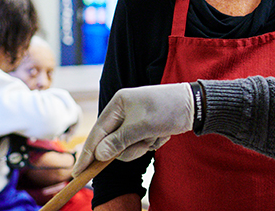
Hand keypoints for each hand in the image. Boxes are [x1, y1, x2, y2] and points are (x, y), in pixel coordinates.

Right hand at [73, 83, 194, 175]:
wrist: (195, 105)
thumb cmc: (167, 109)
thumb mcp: (141, 126)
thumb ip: (118, 141)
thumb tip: (99, 155)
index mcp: (118, 103)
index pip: (97, 132)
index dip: (88, 153)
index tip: (79, 171)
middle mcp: (124, 110)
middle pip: (112, 142)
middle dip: (129, 147)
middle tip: (144, 143)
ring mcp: (135, 119)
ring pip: (127, 146)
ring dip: (143, 145)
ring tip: (157, 135)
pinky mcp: (146, 127)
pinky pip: (141, 143)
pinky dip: (152, 142)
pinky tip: (163, 133)